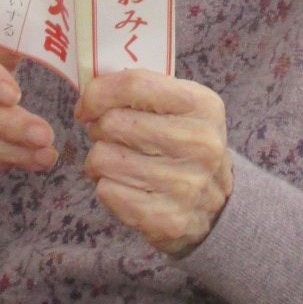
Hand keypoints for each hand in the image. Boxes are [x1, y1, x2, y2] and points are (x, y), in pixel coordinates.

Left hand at [75, 71, 231, 256]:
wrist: (215, 205)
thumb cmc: (186, 145)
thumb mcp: (181, 106)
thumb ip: (142, 91)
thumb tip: (89, 94)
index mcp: (202, 106)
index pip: (135, 85)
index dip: (98, 92)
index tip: (87, 107)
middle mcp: (199, 144)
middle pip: (113, 123)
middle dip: (99, 128)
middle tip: (111, 137)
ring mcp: (185, 184)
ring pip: (103, 158)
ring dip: (99, 159)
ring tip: (117, 162)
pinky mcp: (167, 218)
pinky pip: (107, 191)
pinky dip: (106, 186)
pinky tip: (125, 185)